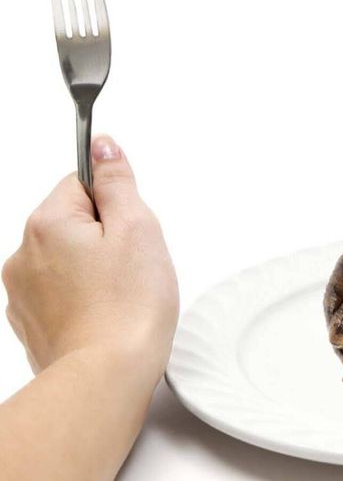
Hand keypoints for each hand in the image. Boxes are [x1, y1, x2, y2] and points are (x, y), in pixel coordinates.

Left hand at [2, 136, 178, 379]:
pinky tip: (108, 314)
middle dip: (108, 238)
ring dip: (97, 269)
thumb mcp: (138, 227)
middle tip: (134, 267)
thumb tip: (104, 146)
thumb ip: (118, 181)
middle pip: (76, 223)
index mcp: (47, 223)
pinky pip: (63, 294)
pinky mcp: (33, 323)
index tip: (132, 230)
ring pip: (70, 260)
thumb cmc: (126, 308)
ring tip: (123, 295)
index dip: (117, 205)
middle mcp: (24, 255)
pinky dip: (86, 299)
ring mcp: (24, 293)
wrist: (107, 377)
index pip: (82, 184)